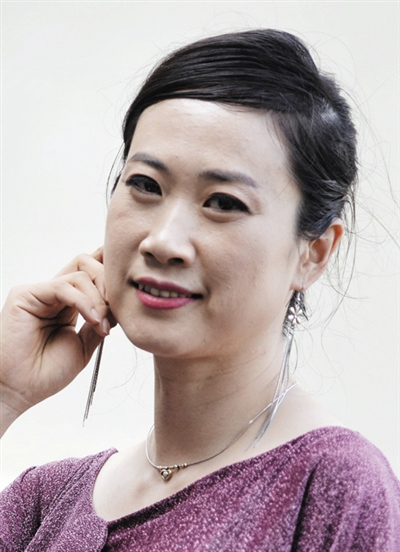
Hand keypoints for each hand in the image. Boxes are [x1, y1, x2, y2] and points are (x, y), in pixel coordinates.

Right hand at [0, 248, 114, 433]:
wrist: (21, 390)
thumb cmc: (46, 372)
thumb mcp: (85, 344)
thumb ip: (101, 320)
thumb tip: (120, 304)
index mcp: (67, 303)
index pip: (89, 272)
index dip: (108, 269)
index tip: (128, 283)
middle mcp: (53, 293)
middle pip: (87, 264)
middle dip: (108, 283)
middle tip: (116, 309)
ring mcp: (39, 292)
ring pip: (79, 273)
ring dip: (98, 298)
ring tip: (100, 324)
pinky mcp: (26, 294)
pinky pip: (63, 287)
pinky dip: (84, 301)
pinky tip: (92, 319)